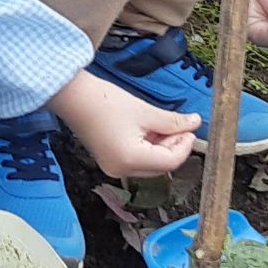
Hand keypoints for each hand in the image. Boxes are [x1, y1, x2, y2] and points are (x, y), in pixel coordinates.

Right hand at [48, 70, 198, 176]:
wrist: (72, 97)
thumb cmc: (104, 102)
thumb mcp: (144, 111)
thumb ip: (172, 121)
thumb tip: (194, 123)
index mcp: (130, 160)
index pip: (170, 161)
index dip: (184, 144)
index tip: (190, 127)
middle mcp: (121, 171)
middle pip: (161, 166)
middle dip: (174, 146)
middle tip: (179, 124)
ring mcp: (114, 168)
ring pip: (150, 164)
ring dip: (162, 146)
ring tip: (161, 123)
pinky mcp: (110, 161)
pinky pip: (137, 160)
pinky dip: (148, 147)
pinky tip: (148, 129)